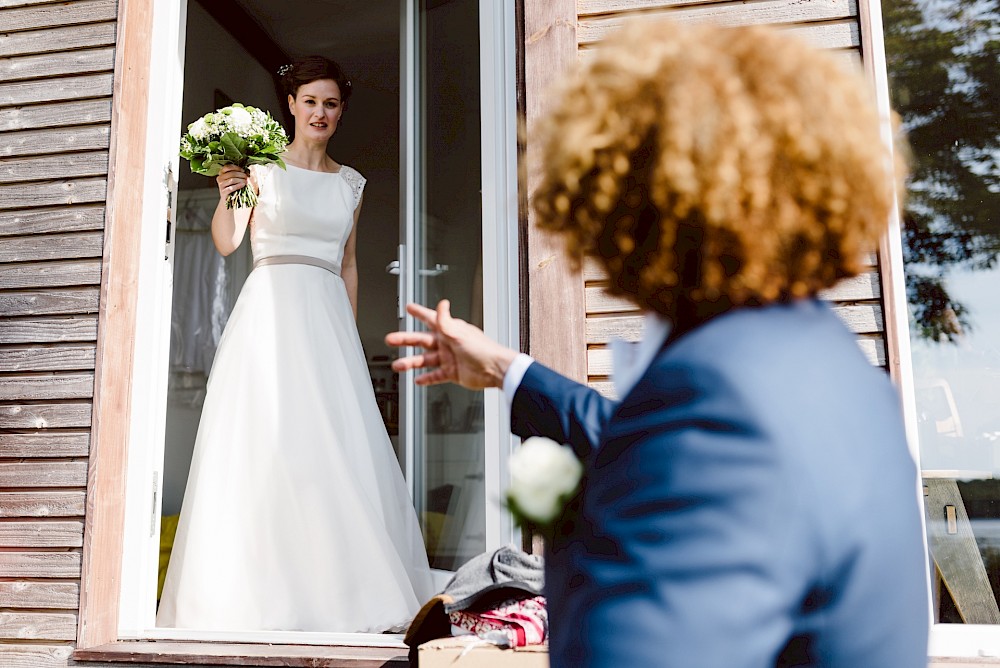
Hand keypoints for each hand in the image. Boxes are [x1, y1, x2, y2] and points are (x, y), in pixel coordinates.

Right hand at [216, 164, 247, 199]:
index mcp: (221, 173)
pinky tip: (243, 185)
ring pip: (232, 180)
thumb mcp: (234, 179)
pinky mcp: (223, 192)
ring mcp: (220, 185)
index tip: (243, 171)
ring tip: (246, 181)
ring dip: (241, 180)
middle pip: (231, 173)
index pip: (228, 167)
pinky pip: (231, 187)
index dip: (236, 168)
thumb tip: (246, 171)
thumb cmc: (233, 187)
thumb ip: (238, 173)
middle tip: (246, 177)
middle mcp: (219, 178)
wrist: (228, 199)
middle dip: (241, 174)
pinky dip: (238, 185)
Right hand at [385, 300, 517, 389]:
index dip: (419, 313)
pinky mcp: (452, 373)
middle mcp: (448, 343)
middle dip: (405, 339)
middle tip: (391, 339)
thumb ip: (447, 320)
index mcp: (450, 330)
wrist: (495, 370)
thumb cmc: (483, 350)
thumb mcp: (460, 333)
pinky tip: (417, 380)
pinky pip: (435, 376)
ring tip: (399, 365)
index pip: (431, 318)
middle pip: (422, 340)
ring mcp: (449, 358)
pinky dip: (426, 378)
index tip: (409, 308)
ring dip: (411, 362)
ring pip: (425, 360)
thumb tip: (443, 303)